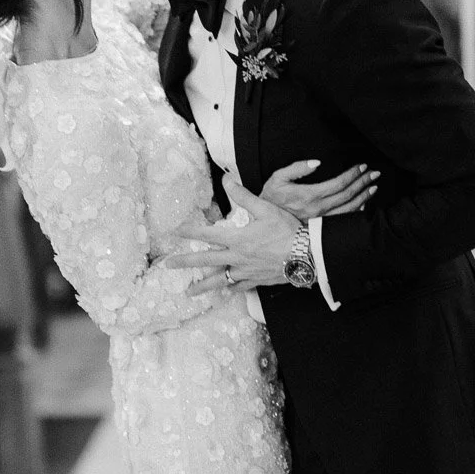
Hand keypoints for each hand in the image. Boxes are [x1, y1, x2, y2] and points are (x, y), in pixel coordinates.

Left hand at [163, 179, 302, 295]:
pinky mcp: (257, 280)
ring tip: (189, 293)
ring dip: (202, 286)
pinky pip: (239, 288)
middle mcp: (237, 258)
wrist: (307, 255)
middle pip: (205, 260)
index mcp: (237, 239)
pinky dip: (230, 290)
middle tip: (167, 265)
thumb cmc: (287, 230)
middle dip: (184, 262)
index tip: (175, 231)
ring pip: (219, 280)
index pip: (206, 234)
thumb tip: (226, 179)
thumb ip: (243, 195)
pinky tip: (224, 291)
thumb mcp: (265, 208)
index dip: (189, 231)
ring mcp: (246, 272)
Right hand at [262, 159, 378, 218]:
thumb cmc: (270, 198)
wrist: (265, 222)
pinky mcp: (320, 227)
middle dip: (363, 183)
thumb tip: (317, 162)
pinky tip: (364, 204)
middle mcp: (318, 210)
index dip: (352, 174)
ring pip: (349, 210)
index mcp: (309, 195)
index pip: (339, 184)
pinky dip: (356, 212)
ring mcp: (320, 220)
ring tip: (374, 187)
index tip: (362, 166)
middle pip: (348, 195)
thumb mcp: (277, 178)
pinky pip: (343, 220)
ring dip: (364, 197)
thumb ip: (296, 168)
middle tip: (374, 174)